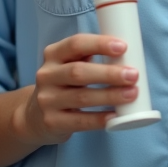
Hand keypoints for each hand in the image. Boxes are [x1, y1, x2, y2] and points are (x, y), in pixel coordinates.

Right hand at [17, 34, 138, 144]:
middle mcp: (46, 75)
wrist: (34, 116)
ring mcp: (47, 100)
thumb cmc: (63, 84)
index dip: (99, 44)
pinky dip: (100, 119)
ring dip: (110, 95)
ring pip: (82, 97)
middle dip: (109, 73)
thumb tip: (127, 55)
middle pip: (79, 72)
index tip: (123, 47)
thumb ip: (89, 57)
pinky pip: (80, 121)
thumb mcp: (68, 64)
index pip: (76, 44)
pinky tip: (116, 117)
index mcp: (53, 54)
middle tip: (133, 75)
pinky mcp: (52, 122)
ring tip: (132, 94)